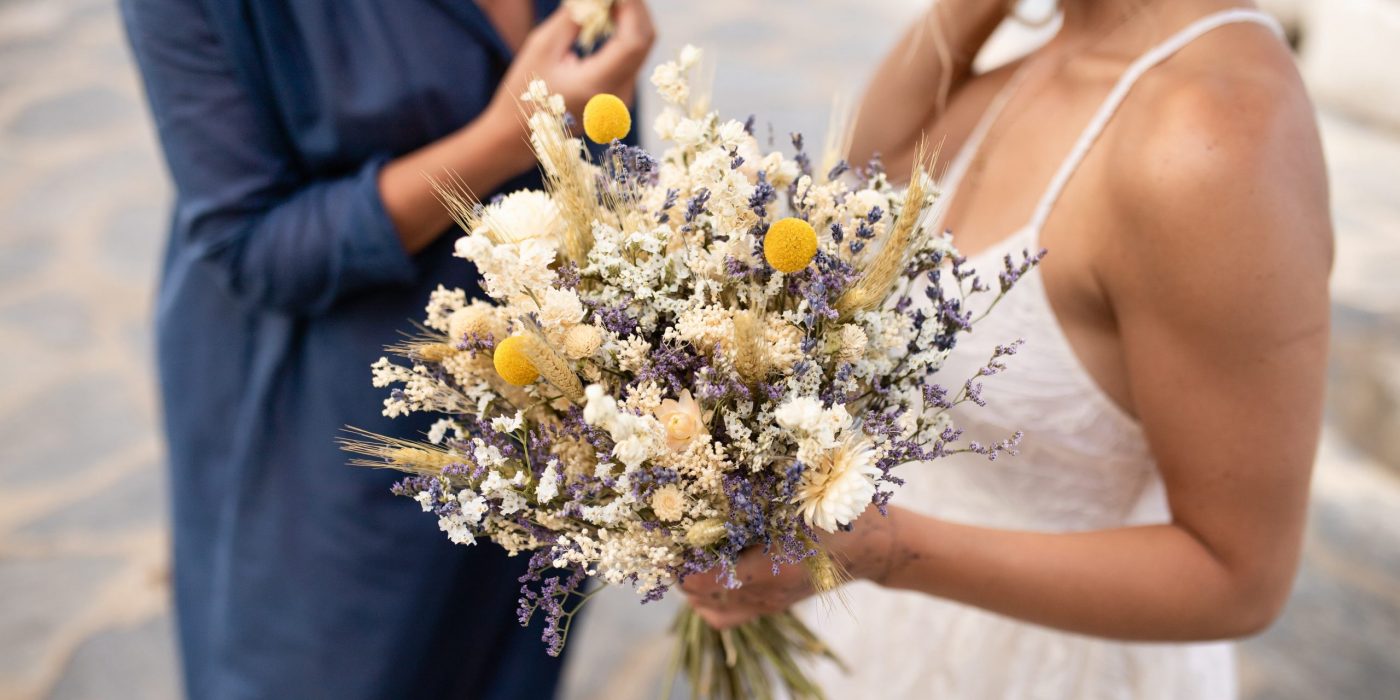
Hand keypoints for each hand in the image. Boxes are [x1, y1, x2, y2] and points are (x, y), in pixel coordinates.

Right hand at [488, 0, 654, 124]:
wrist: (519, 134)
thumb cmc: (525, 92)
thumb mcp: (543, 47)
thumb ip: (574, 19)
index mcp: (597, 86)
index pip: (632, 41)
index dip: (631, 8)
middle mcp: (617, 96)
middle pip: (644, 42)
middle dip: (635, 8)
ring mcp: (621, 98)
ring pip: (641, 49)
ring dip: (631, 18)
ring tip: (608, 1)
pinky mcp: (619, 96)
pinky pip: (631, 58)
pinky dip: (625, 33)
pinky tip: (608, 18)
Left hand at [680, 506, 899, 629]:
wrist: (873, 545)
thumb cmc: (837, 511)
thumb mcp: (800, 493)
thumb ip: (760, 488)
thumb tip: (714, 468)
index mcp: (769, 565)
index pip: (704, 578)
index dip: (679, 561)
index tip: (665, 536)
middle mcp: (765, 592)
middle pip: (700, 595)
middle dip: (680, 571)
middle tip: (669, 543)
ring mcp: (770, 603)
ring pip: (712, 609)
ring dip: (693, 587)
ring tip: (684, 560)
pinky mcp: (774, 606)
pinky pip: (729, 616)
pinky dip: (710, 602)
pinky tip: (706, 576)